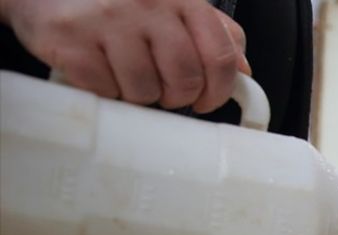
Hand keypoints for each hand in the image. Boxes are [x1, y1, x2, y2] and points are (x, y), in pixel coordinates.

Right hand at [0, 0, 249, 111]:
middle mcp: (146, 4)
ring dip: (138, 95)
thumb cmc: (114, 4)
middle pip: (185, 80)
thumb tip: (244, 68)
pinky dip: (105, 90)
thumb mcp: (169, 6)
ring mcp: (107, 21)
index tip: (207, 100)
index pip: (220, 56)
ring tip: (125, 74)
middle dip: (177, 96)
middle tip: (163, 91)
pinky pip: (106, 91)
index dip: (219, 90)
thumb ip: (212, 32)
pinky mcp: (71, 40)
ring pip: (145, 92)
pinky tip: (99, 69)